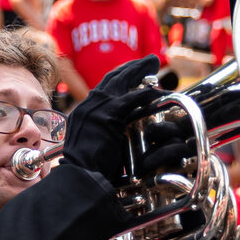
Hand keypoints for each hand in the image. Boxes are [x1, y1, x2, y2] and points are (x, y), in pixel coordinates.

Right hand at [59, 57, 171, 189]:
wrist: (80, 177)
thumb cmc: (87, 170)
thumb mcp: (91, 146)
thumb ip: (103, 135)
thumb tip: (116, 137)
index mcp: (84, 112)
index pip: (104, 88)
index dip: (121, 78)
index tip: (134, 73)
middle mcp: (88, 105)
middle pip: (113, 78)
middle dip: (132, 68)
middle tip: (149, 61)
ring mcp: (97, 107)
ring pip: (122, 80)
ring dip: (140, 70)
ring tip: (154, 63)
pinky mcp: (109, 115)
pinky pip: (133, 98)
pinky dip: (148, 92)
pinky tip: (159, 90)